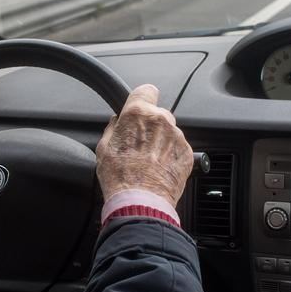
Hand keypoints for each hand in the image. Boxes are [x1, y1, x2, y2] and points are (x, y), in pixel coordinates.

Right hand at [96, 84, 193, 209]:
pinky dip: (171, 156)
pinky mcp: (187, 153)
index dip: (142, 99)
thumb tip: (116, 122)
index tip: (140, 107)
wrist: (140, 201)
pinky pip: (178, 148)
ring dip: (161, 141)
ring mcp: (177, 137)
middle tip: (139, 144)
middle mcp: (161, 120)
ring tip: (148, 161)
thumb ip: (113, 128)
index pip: (146, 90)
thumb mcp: (103, 147)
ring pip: (169, 132)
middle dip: (150, 125)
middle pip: (158, 114)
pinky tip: (159, 169)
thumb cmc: (120, 176)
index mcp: (138, 113)